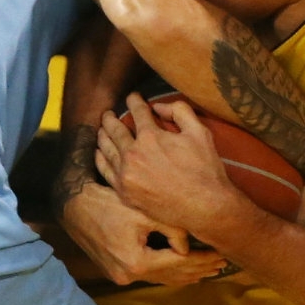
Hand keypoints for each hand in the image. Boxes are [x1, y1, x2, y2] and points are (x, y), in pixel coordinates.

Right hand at [61, 179, 226, 284]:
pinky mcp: (118, 271)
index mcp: (136, 262)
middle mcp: (129, 275)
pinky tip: (183, 270)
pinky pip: (151, 275)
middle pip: (172, 277)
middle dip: (198, 270)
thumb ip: (169, 228)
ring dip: (185, 274)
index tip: (220, 253)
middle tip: (221, 263)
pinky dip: (169, 273)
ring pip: (162, 279)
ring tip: (208, 268)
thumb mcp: (141, 210)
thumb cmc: (107, 202)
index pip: (178, 264)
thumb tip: (188, 245)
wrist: (73, 206)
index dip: (201, 259)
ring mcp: (122, 276)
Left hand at [97, 93, 243, 232]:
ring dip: (103, 135)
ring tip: (102, 129)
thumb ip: (180, 111)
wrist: (204, 208)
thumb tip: (158, 107)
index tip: (133, 97)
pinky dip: (100, 159)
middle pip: (114, 129)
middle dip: (111, 118)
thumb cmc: (204, 170)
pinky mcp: (125, 193)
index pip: (137, 111)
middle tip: (108, 113)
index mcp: (150, 137)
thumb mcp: (200, 132)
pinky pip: (105, 171)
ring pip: (106, 149)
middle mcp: (133, 154)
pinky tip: (100, 152)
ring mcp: (126, 175)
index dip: (134, 100)